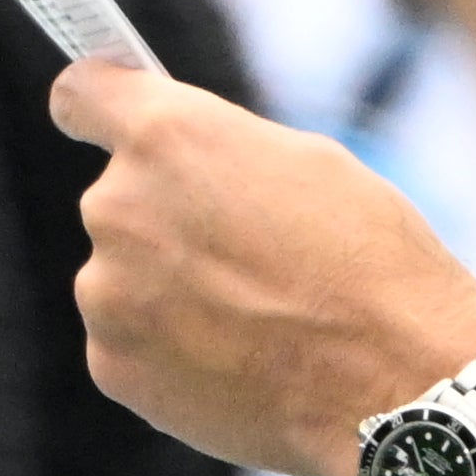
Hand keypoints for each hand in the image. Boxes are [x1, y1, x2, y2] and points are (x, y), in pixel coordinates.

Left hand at [50, 62, 475, 475]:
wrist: (394, 381)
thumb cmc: (369, 261)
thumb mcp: (307, 163)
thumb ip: (220, 154)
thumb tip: (187, 169)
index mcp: (167, 137)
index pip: (82, 94)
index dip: (96, 106)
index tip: (103, 120)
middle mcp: (119, 207)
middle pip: (120, 199)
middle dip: (167, 218)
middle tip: (243, 252)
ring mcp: (108, 294)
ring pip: (125, 277)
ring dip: (168, 289)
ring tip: (253, 318)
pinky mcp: (113, 367)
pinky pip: (130, 342)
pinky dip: (171, 350)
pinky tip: (240, 361)